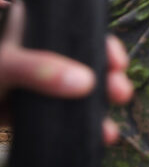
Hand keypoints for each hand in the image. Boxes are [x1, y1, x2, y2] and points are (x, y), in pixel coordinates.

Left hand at [0, 3, 132, 144]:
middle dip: (106, 80)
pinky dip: (79, 130)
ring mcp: (31, 85)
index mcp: (26, 29)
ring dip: (97, 112)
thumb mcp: (1, 64)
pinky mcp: (26, 112)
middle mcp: (34, 54)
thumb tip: (85, 81)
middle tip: (120, 92)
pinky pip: (60, 118)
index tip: (115, 59)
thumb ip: (37, 68)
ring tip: (109, 130)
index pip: (73, 28)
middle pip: (82, 62)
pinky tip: (96, 138)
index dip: (98, 41)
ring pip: (74, 93)